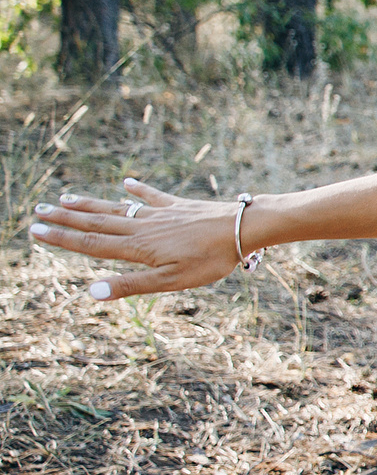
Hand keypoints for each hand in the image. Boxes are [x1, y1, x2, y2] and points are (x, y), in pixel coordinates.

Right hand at [30, 179, 248, 299]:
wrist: (243, 229)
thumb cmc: (209, 260)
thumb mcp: (170, 281)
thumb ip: (130, 285)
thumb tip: (91, 292)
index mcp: (137, 247)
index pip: (90, 243)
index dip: (61, 238)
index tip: (35, 230)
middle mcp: (142, 226)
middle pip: (96, 222)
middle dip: (65, 218)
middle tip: (38, 210)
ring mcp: (160, 214)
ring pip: (117, 208)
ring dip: (90, 204)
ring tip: (66, 198)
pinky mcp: (179, 206)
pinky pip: (153, 196)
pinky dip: (138, 190)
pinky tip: (127, 182)